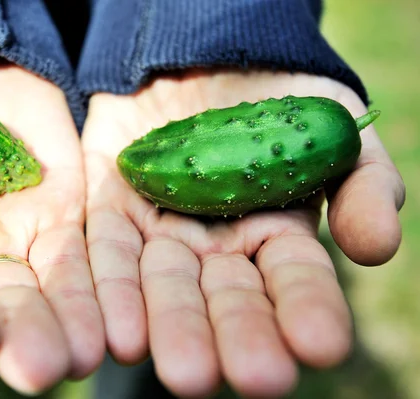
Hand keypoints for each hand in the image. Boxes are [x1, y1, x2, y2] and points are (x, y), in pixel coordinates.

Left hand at [82, 68, 404, 397]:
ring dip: (170, 327)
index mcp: (274, 235)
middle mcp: (215, 249)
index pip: (294, 281)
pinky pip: (106, 254)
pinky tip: (117, 333)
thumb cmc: (278, 96)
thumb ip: (362, 184)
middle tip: (245, 376)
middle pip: (224, 298)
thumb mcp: (333, 128)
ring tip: (178, 368)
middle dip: (233, 335)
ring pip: (163, 286)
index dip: (307, 309)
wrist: (203, 57)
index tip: (319, 345)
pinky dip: (110, 291)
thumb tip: (375, 245)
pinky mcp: (111, 212)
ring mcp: (161, 234)